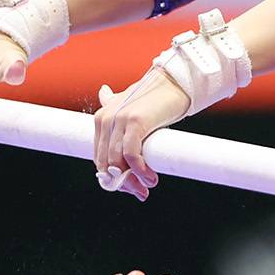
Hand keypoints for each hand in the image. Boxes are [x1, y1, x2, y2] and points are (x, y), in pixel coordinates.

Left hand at [92, 70, 191, 200]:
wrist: (174, 82)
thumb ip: (112, 99)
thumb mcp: (127, 99)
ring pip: (118, 163)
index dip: (114, 178)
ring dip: (133, 180)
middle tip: (140, 192)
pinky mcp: (135, 122)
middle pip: (107, 164)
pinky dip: (140, 170)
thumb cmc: (154, 96)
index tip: (130, 188)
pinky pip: (131, 155)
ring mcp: (119, 120)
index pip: (99, 159)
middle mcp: (106, 119)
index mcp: (101, 119)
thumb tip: (102, 91)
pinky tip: (150, 177)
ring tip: (149, 185)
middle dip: (123, 184)